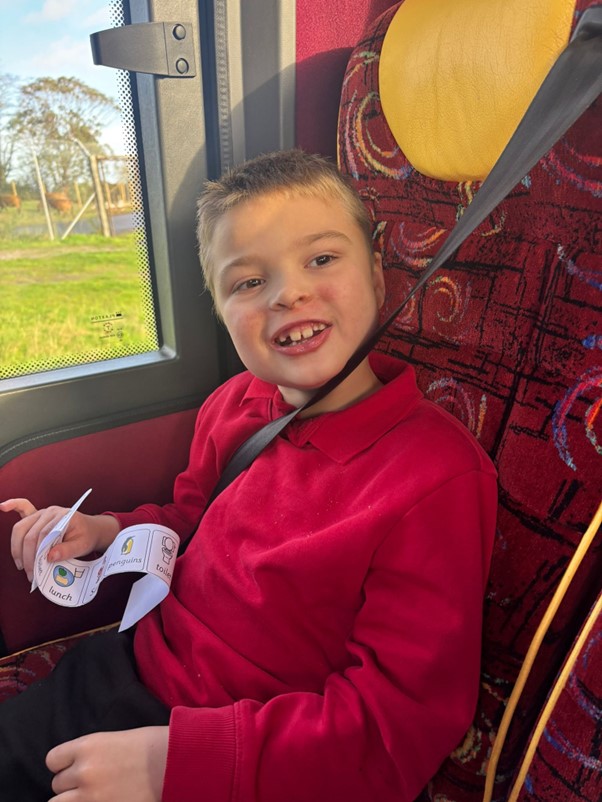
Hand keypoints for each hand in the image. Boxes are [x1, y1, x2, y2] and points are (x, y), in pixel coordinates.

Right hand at [0, 498, 119, 581]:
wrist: (92, 529)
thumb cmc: (87, 537)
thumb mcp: (83, 546)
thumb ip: (68, 550)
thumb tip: (50, 557)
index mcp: (62, 516)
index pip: (43, 535)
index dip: (37, 555)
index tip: (36, 572)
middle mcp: (50, 512)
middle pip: (30, 533)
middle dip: (26, 556)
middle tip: (30, 574)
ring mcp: (42, 512)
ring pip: (21, 528)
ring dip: (17, 548)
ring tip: (21, 565)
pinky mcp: (37, 516)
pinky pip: (23, 507)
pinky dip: (13, 506)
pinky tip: (2, 507)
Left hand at [46, 727, 168, 801]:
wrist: (175, 763)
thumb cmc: (151, 745)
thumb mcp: (115, 739)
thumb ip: (91, 753)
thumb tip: (76, 765)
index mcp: (88, 746)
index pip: (53, 760)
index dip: (63, 764)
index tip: (74, 765)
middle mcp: (84, 771)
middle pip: (57, 784)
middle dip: (72, 784)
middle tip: (92, 781)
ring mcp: (92, 796)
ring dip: (74, 800)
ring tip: (92, 795)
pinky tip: (102, 800)